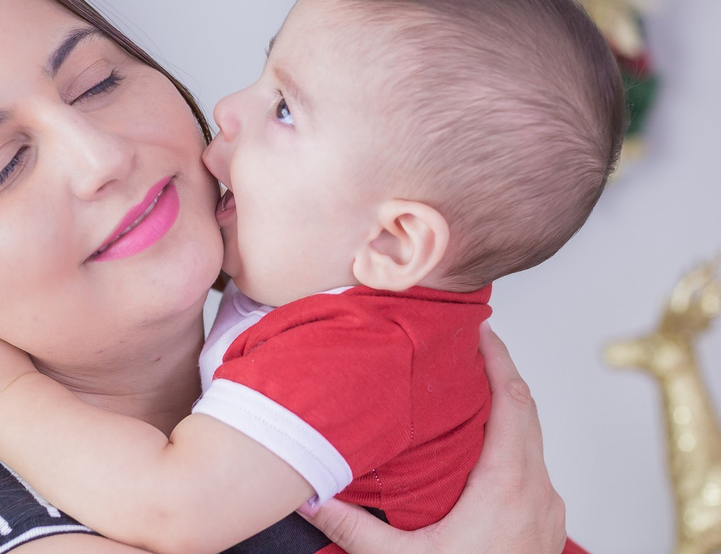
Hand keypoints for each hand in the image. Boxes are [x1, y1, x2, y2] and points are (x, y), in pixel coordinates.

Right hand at [300, 321, 566, 553]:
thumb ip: (351, 526)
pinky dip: (513, 441)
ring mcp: (548, 509)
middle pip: (528, 409)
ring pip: (533, 439)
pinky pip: (534, 466)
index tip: (478, 328)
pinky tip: (482, 448)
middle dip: (500, 371)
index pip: (513, 400)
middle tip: (469, 344)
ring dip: (507, 407)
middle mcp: (537, 490)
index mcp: (507, 485)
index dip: (498, 358)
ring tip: (469, 389)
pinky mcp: (546, 526)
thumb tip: (307, 493)